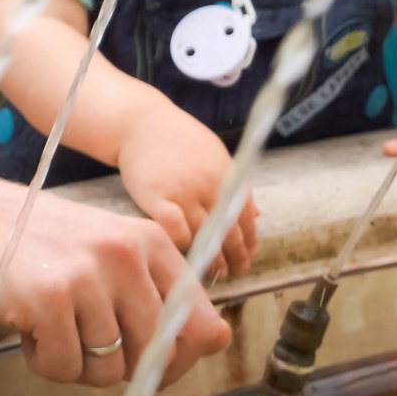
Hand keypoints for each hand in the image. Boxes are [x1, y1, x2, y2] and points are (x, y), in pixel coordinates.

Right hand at [0, 167, 229, 387]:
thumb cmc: (25, 239)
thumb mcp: (100, 253)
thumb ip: (154, 293)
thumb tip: (218, 339)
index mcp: (149, 239)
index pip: (200, 323)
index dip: (175, 360)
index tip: (142, 364)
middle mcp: (127, 253)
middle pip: (156, 355)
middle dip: (121, 369)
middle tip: (81, 346)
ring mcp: (89, 274)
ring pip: (109, 370)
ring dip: (75, 366)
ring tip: (48, 328)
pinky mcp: (49, 298)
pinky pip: (65, 369)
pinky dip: (44, 363)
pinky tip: (26, 328)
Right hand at [119, 107, 258, 279]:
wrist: (140, 122)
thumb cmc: (178, 138)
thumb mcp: (214, 154)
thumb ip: (234, 184)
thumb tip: (256, 213)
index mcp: (226, 173)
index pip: (245, 214)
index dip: (249, 238)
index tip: (250, 254)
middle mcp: (208, 184)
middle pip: (228, 229)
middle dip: (235, 254)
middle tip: (237, 270)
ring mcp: (183, 191)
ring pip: (203, 235)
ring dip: (212, 258)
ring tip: (216, 272)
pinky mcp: (156, 197)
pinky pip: (175, 231)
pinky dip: (182, 245)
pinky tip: (185, 254)